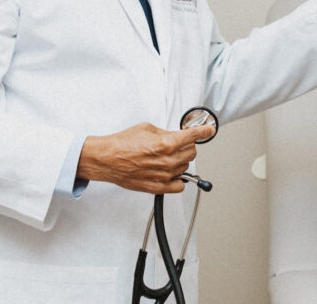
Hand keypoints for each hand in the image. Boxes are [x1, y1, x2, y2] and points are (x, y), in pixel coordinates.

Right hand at [76, 122, 216, 193]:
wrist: (107, 159)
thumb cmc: (122, 144)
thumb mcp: (147, 128)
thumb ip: (166, 133)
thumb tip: (176, 136)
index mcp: (166, 143)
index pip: (194, 136)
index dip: (204, 132)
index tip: (209, 131)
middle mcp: (168, 160)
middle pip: (192, 152)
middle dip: (186, 146)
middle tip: (177, 143)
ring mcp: (164, 175)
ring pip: (185, 167)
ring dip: (179, 161)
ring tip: (165, 157)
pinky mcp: (158, 187)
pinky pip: (179, 186)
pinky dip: (177, 179)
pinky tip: (169, 172)